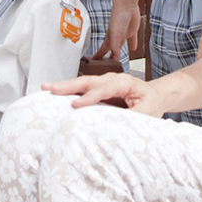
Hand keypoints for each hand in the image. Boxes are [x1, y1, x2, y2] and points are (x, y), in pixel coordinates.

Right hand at [44, 72, 163, 115]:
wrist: (154, 95)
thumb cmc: (151, 102)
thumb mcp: (148, 111)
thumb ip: (133, 116)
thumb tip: (117, 122)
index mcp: (124, 83)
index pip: (104, 89)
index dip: (89, 97)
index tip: (76, 105)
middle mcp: (111, 79)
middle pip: (87, 81)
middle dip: (68, 86)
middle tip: (51, 89)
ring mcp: (104, 82)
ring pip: (82, 83)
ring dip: (64, 86)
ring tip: (46, 88)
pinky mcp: (99, 89)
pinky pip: (82, 89)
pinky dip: (68, 91)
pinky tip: (55, 92)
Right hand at [98, 1, 143, 58]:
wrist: (127, 6)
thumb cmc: (118, 17)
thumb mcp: (115, 34)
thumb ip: (115, 46)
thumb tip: (115, 58)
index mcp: (109, 38)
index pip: (103, 49)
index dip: (99, 55)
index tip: (94, 61)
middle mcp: (116, 37)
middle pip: (111, 49)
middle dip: (108, 56)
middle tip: (105, 63)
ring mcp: (124, 34)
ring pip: (120, 45)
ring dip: (118, 51)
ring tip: (117, 58)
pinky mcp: (132, 31)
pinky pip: (132, 40)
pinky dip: (133, 45)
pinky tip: (134, 48)